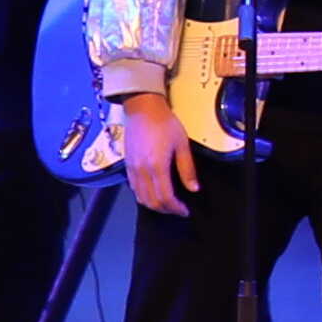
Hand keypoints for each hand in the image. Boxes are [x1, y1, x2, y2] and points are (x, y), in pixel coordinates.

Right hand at [111, 95, 196, 215]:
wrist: (143, 110)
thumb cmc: (165, 124)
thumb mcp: (182, 144)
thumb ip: (187, 169)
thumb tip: (194, 188)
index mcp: (157, 166)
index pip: (165, 197)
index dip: (176, 208)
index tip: (185, 211)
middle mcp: (142, 171)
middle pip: (151, 202)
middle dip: (166, 210)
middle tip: (178, 210)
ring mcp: (132, 170)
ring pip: (141, 198)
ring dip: (155, 205)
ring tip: (168, 204)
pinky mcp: (127, 166)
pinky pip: (134, 189)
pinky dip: (144, 197)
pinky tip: (154, 194)